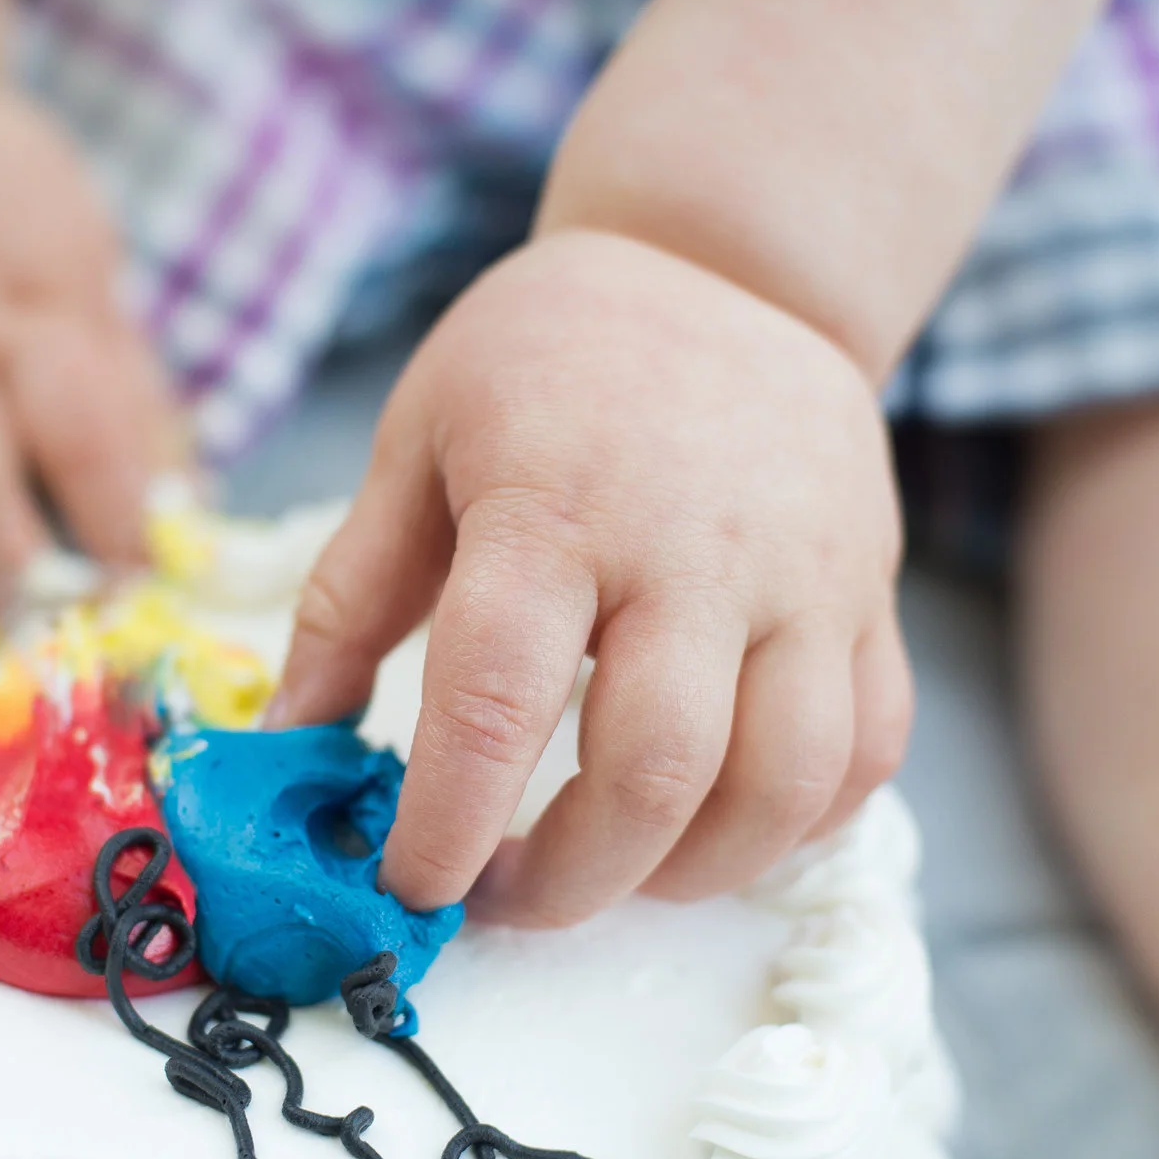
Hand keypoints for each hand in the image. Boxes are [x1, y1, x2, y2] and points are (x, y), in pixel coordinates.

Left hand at [268, 229, 910, 925]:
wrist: (728, 264)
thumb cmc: (546, 357)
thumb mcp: (416, 439)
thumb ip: (348, 598)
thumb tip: (285, 738)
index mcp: (554, 505)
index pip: (496, 701)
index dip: (448, 823)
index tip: (409, 886)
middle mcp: (696, 549)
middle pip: (656, 772)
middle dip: (570, 881)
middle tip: (505, 895)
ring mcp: (807, 578)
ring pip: (782, 788)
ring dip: (688, 874)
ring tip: (612, 867)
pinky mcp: (872, 598)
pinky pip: (866, 756)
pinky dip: (795, 826)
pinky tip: (715, 822)